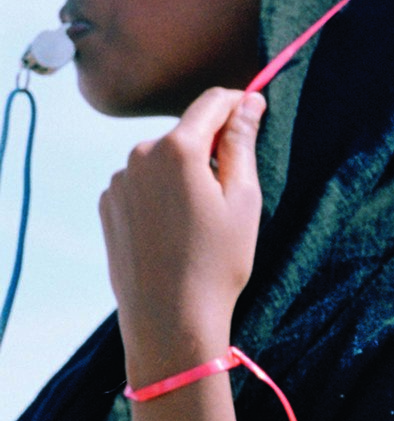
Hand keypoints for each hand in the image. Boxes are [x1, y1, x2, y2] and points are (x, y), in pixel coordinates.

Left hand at [101, 87, 264, 383]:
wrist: (169, 318)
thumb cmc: (217, 261)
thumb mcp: (244, 198)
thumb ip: (242, 142)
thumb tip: (248, 102)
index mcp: (178, 149)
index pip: (212, 102)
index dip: (239, 103)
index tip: (257, 115)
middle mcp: (139, 156)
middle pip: (187, 132)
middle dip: (211, 147)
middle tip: (233, 191)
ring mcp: (118, 182)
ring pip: (164, 159)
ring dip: (185, 172)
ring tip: (202, 218)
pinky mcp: (109, 205)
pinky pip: (143, 183)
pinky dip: (163, 193)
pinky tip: (176, 228)